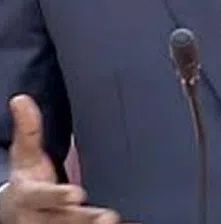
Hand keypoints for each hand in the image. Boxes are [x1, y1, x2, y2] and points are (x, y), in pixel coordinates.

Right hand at [0, 95, 123, 223]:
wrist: (15, 213)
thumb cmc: (27, 180)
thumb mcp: (24, 156)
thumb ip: (28, 130)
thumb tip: (20, 99)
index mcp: (29, 196)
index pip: (42, 197)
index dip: (58, 196)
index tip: (78, 194)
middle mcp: (39, 217)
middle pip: (62, 220)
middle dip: (84, 219)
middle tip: (108, 217)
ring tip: (114, 221)